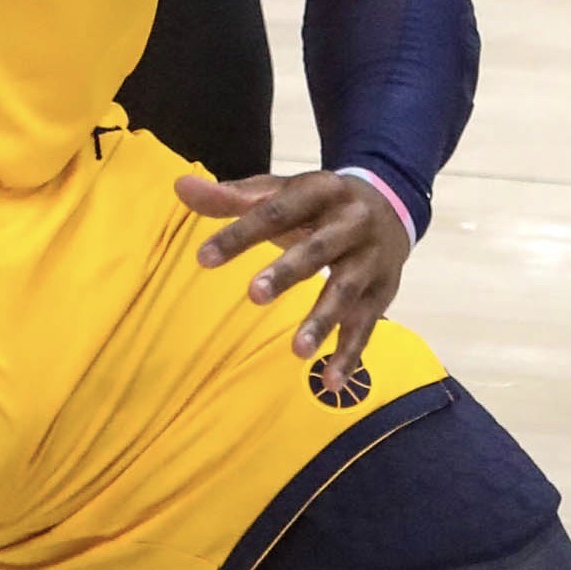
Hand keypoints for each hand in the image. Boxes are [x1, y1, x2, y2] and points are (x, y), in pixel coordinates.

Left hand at [179, 170, 413, 396]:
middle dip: (288, 272)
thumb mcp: (281, 192)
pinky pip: (366, 326)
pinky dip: (350, 355)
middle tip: (253, 295)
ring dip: (323, 321)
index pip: (277, 211)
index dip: (240, 233)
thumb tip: (180, 186)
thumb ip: (232, 196)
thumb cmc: (318, 204)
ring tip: (297, 351)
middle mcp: (352, 222)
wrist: (390, 204)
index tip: (203, 259)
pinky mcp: (384, 290)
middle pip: (318, 249)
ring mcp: (371, 258)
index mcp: (322, 190)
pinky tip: (329, 383)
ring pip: (347, 291)